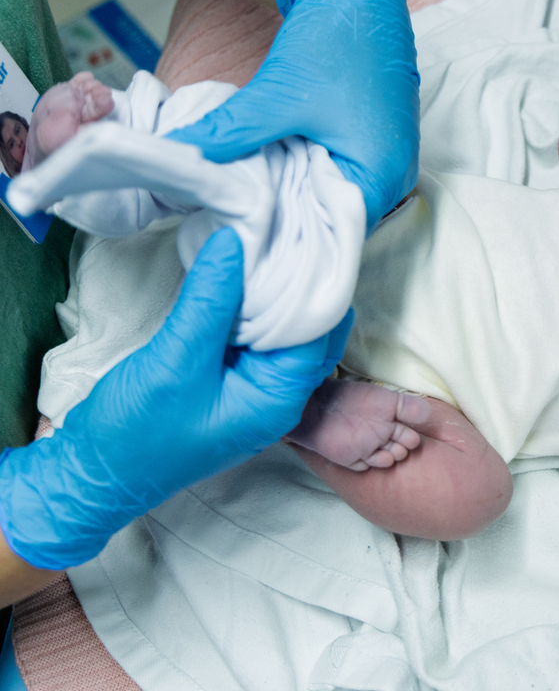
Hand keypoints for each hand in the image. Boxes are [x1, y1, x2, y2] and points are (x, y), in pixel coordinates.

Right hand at [0, 228, 348, 569]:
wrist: (92, 474)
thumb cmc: (137, 431)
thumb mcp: (174, 360)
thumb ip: (210, 301)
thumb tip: (237, 241)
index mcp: (279, 399)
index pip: (322, 331)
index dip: (319, 283)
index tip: (306, 235)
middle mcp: (276, 395)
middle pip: (309, 328)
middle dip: (301, 283)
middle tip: (287, 228)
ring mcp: (251, 388)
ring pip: (280, 329)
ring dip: (274, 291)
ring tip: (266, 239)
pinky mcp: (227, 380)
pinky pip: (252, 335)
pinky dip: (248, 306)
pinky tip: (236, 272)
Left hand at [167, 0, 419, 229]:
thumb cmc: (332, 42)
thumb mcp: (275, 97)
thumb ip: (229, 135)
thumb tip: (179, 159)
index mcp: (381, 174)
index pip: (335, 232)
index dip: (290, 237)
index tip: (248, 240)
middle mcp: (395, 174)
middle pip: (337, 217)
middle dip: (292, 219)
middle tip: (243, 226)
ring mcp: (390, 157)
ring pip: (336, 193)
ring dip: (300, 195)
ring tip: (256, 200)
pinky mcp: (378, 140)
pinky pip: (343, 173)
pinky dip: (311, 173)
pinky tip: (278, 168)